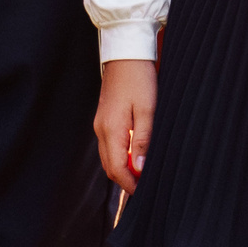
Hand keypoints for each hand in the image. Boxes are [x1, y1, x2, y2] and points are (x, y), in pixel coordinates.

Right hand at [94, 58, 156, 193]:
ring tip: (143, 174)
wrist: (126, 54)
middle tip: (146, 187)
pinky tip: (136, 156)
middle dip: (126, 181)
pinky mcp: (104, 120)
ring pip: (109, 158)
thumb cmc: (139, 79)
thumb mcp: (147, 109)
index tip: (145, 192)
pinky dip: (121, 157)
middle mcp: (101, 130)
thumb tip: (141, 167)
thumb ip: (143, 140)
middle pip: (110, 167)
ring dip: (124, 169)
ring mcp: (101, 125)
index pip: (117, 169)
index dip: (131, 184)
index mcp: (111, 130)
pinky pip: (110, 147)